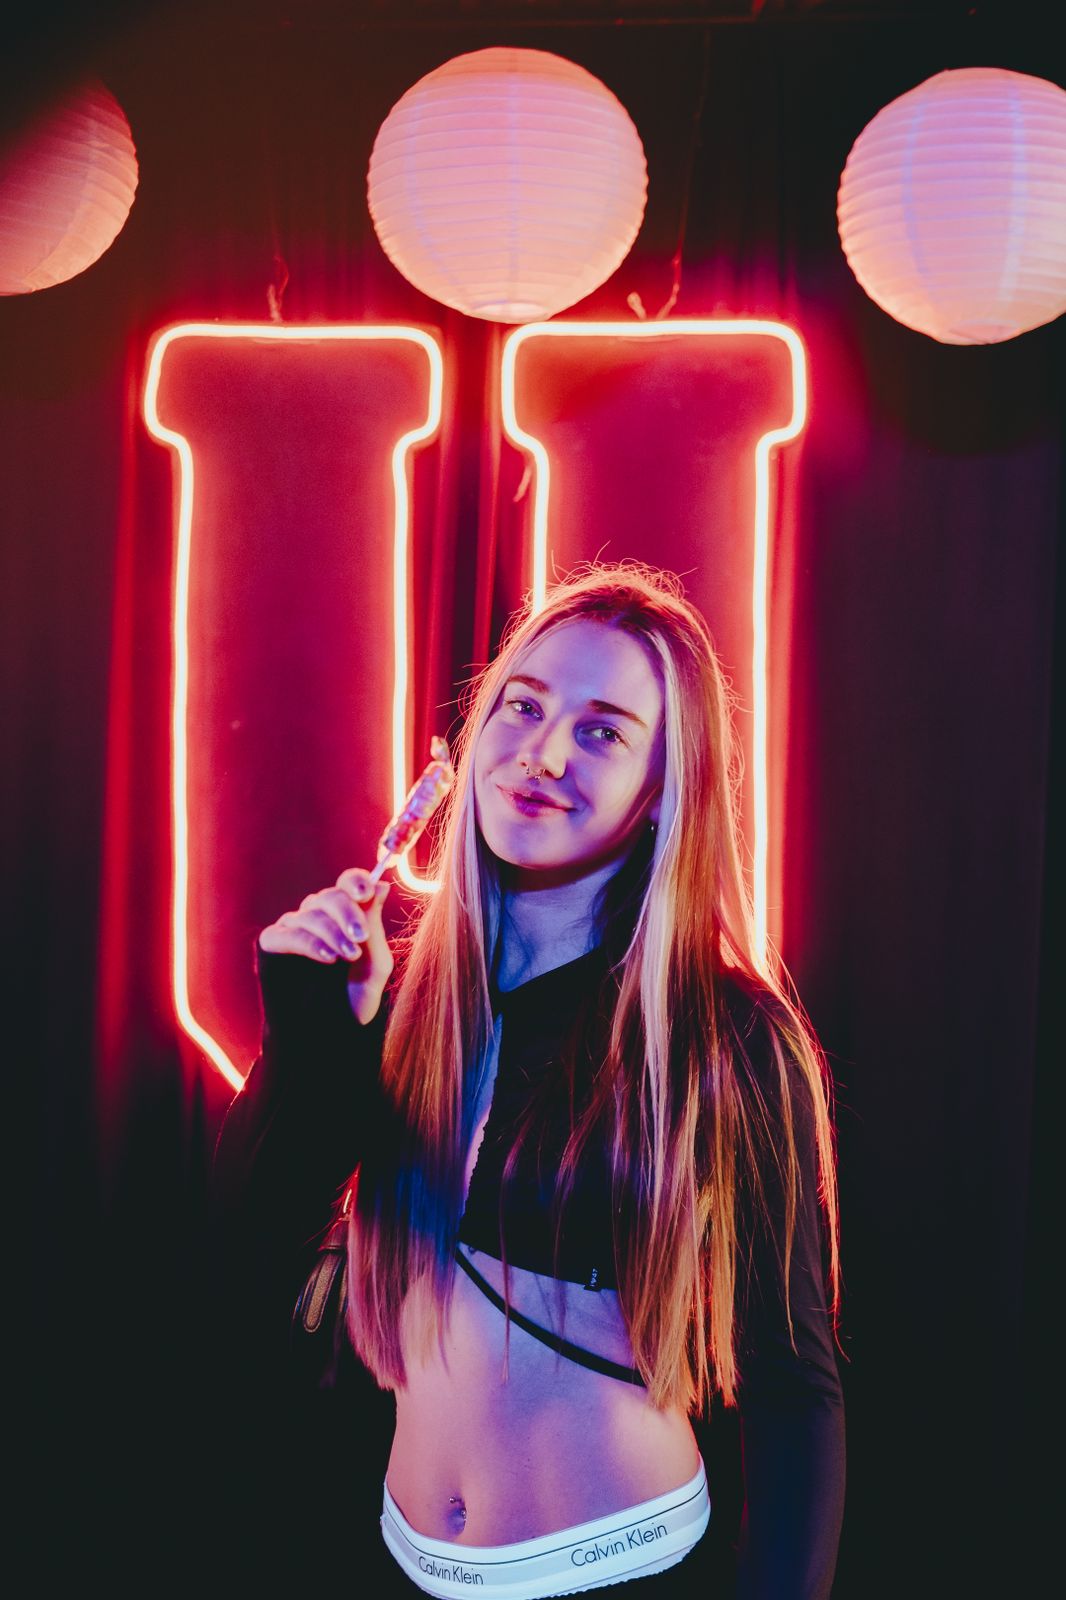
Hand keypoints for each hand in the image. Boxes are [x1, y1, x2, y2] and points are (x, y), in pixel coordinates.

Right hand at [258, 868, 393, 1023]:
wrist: (331, 1033)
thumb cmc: (354, 998)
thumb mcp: (374, 961)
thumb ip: (374, 924)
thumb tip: (382, 884)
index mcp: (344, 914)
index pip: (347, 883)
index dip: (355, 881)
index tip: (366, 892)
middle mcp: (317, 915)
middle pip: (330, 896)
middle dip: (348, 913)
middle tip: (362, 937)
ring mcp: (293, 928)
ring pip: (311, 914)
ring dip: (333, 933)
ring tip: (350, 957)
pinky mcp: (272, 945)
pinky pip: (288, 934)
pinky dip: (310, 943)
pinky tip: (328, 958)